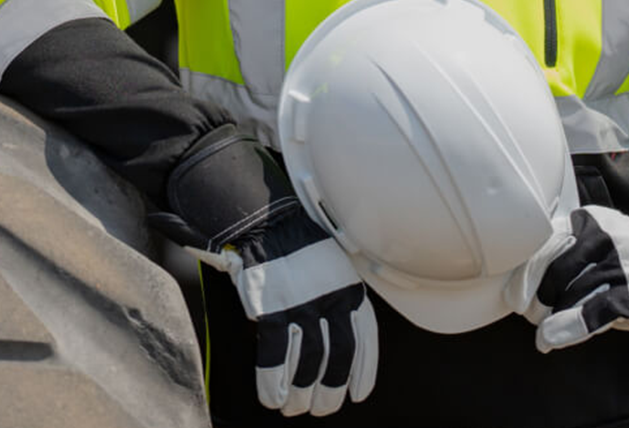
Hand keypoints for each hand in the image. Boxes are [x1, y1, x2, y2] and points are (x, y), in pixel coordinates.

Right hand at [199, 204, 378, 416]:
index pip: (365, 340)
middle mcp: (330, 301)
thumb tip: (341, 329)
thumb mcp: (333, 265)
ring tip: (295, 407)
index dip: (362, 372)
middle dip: (330, 390)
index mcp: (350, 290)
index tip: (358, 393)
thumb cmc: (296, 243)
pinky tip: (273, 396)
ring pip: (307, 363)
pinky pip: (273, 355)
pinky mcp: (271, 309)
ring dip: (301, 392)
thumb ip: (339, 295)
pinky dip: (273, 381)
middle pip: (337, 357)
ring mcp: (301, 306)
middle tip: (322, 408)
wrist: (263, 222)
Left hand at [512, 205, 628, 352]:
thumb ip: (561, 252)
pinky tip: (551, 339)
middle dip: (536, 296)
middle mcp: (609, 236)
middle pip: (557, 268)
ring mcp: (626, 265)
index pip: (548, 242)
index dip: (526, 272)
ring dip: (550, 316)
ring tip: (542, 328)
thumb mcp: (594, 247)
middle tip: (528, 313)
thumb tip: (518, 281)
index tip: (513, 295)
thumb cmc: (620, 266)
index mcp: (593, 219)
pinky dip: (567, 329)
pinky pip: (593, 313)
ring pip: (572, 293)